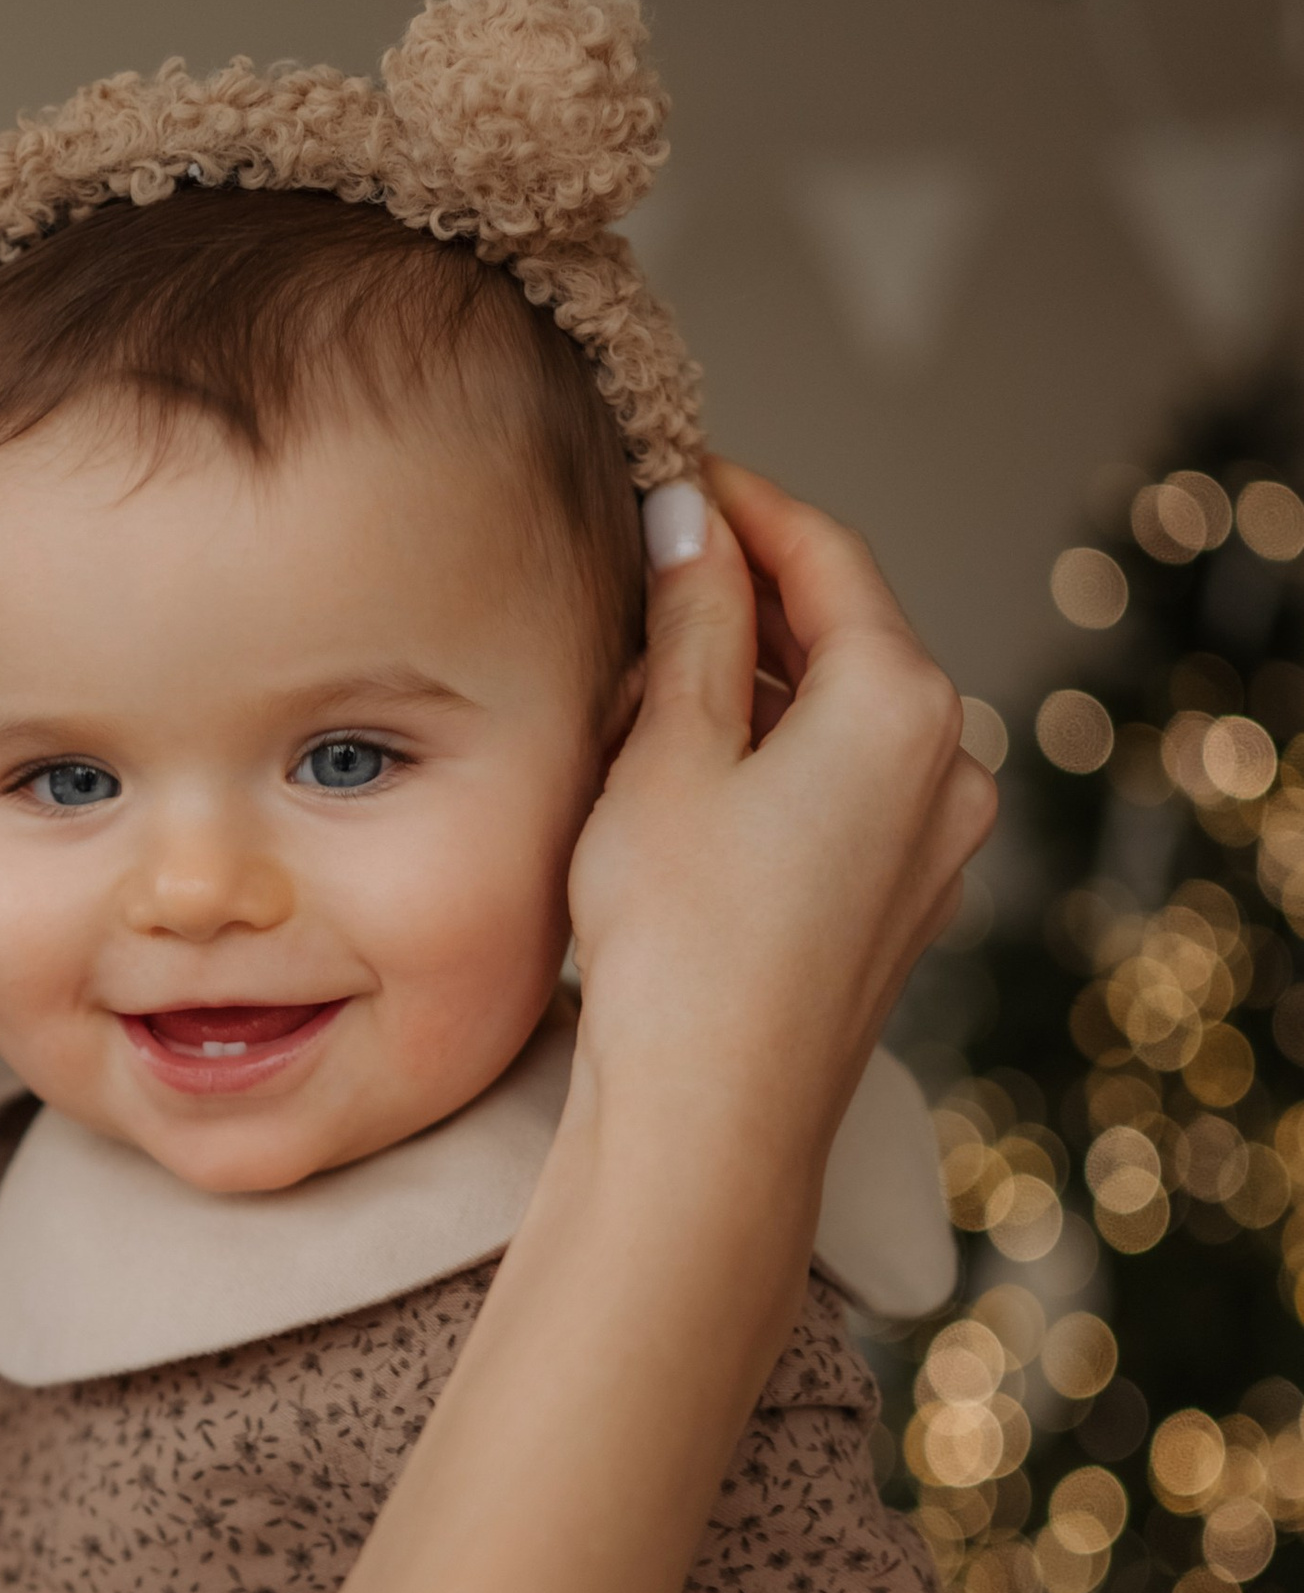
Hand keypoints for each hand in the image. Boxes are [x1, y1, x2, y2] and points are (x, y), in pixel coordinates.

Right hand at [569, 460, 994, 1162]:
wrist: (711, 1120)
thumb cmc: (680, 944)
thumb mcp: (665, 751)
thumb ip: (688, 618)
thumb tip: (691, 520)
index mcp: (902, 703)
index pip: (826, 554)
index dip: (744, 503)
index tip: (675, 473)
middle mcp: (948, 764)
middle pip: (844, 633)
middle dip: (744, 595)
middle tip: (643, 568)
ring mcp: (936, 841)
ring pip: (840, 715)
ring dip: (752, 681)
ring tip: (643, 677)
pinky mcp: (903, 902)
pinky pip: (844, 788)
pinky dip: (775, 755)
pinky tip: (688, 772)